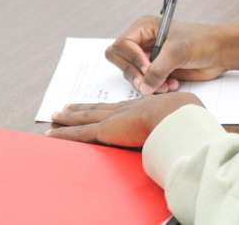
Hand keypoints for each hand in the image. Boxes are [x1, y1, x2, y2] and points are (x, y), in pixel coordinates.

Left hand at [46, 92, 202, 147]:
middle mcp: (125, 110)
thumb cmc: (185, 115)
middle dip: (82, 108)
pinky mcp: (106, 130)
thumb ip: (179, 120)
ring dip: (69, 118)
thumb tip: (188, 125)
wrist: (177, 115)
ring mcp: (114, 118)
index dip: (106, 106)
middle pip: (98, 108)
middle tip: (66, 108)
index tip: (98, 104)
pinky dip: (63, 134)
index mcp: (142, 107)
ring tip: (55, 117)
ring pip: (85, 117)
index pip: (119, 107)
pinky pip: (79, 133)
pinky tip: (50, 134)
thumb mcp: (182, 115)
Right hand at [106, 16, 228, 94]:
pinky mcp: (157, 71)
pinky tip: (172, 84)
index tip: (148, 67)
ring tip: (167, 84)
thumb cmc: (202, 41)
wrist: (220, 52)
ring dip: (148, 83)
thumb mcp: (177, 52)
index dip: (132, 59)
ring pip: (132, 75)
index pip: (121, 45)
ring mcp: (149, 57)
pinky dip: (156, 87)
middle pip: (120, 61)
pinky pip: (145, 84)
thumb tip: (144, 86)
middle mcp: (143, 42)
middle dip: (136, 74)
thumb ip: (158, 69)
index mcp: (144, 28)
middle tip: (151, 81)